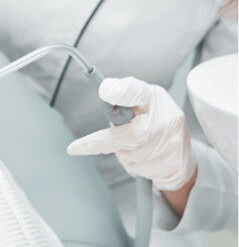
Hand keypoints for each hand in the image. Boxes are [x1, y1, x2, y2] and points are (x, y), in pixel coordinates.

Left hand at [67, 77, 196, 190]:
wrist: (181, 153)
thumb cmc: (155, 119)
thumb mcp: (142, 99)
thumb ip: (124, 93)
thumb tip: (105, 89)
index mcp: (155, 98)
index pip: (137, 92)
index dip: (121, 92)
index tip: (104, 91)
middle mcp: (167, 119)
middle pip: (123, 135)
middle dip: (97, 143)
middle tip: (74, 148)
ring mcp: (171, 143)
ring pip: (126, 153)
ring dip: (121, 152)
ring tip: (134, 144)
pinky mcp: (171, 164)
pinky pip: (134, 167)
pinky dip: (131, 163)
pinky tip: (144, 157)